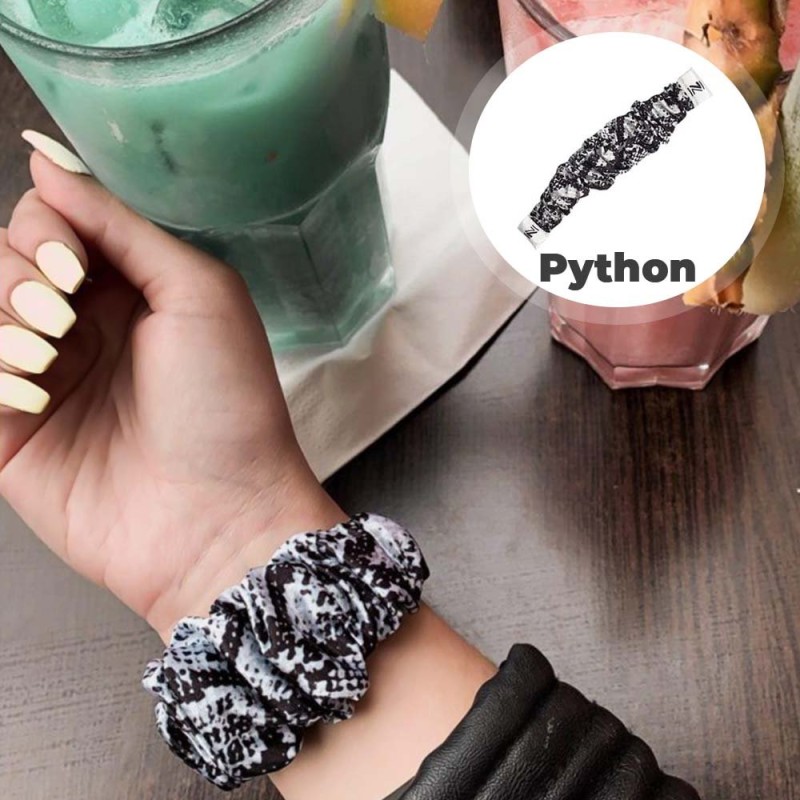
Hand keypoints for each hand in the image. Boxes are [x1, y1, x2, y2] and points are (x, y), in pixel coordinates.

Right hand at [0, 141, 343, 639]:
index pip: (56, 222)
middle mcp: (84, 325)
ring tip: (49, 356)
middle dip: (23, 273)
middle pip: (7, 258)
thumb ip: (120, 223)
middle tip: (64, 313)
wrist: (218, 515)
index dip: (50, 228)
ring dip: (5, 317)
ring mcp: (44, 377)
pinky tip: (28, 391)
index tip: (75, 267)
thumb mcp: (197, 291)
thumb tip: (43, 157)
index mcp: (133, 288)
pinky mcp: (9, 432)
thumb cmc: (227, 402)